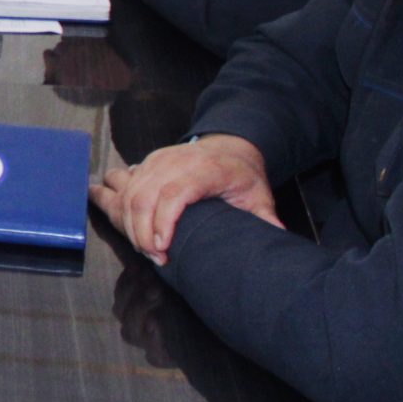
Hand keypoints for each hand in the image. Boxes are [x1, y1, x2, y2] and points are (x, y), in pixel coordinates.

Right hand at [91, 135, 279, 262]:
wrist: (230, 144)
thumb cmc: (242, 174)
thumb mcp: (259, 194)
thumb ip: (264, 218)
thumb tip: (277, 237)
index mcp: (205, 168)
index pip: (174, 194)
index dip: (163, 222)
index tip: (162, 248)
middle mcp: (176, 161)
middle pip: (145, 195)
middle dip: (142, 231)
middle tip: (155, 257)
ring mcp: (157, 160)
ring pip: (131, 192)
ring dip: (131, 224)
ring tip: (146, 249)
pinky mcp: (147, 163)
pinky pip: (127, 186)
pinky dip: (125, 211)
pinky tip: (134, 231)